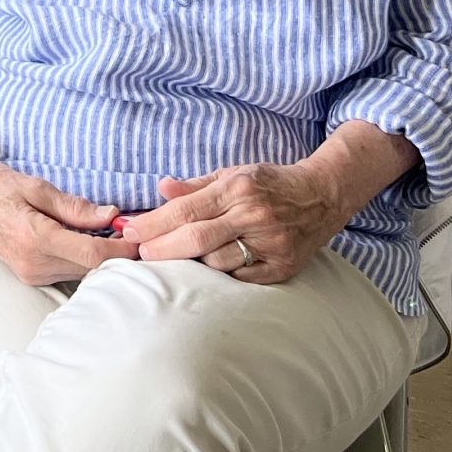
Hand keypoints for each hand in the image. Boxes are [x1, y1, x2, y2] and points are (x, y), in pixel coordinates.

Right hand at [0, 159, 137, 285]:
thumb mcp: (36, 187)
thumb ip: (74, 206)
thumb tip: (110, 217)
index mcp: (36, 238)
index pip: (93, 255)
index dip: (122, 250)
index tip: (141, 239)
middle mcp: (33, 263)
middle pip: (90, 268)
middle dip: (114, 252)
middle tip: (132, 232)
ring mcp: (30, 274)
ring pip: (79, 272)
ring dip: (98, 257)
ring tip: (111, 234)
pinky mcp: (28, 276)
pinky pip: (66, 272)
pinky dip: (81, 259)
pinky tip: (86, 242)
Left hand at [118, 161, 349, 284]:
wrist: (323, 196)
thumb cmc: (270, 183)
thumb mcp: (232, 173)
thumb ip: (195, 185)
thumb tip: (161, 188)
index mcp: (238, 189)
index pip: (186, 210)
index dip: (154, 223)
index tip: (129, 230)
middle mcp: (254, 216)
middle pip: (197, 239)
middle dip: (162, 247)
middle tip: (139, 252)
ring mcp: (270, 244)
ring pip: (217, 262)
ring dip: (190, 263)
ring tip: (174, 259)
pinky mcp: (282, 267)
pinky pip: (240, 279)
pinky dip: (221, 275)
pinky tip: (208, 268)